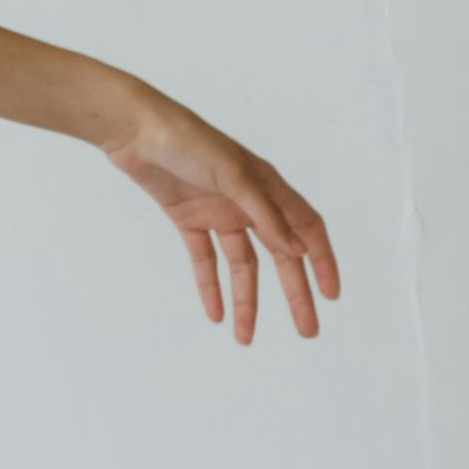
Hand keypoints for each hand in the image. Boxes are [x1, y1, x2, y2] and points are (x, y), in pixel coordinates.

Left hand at [100, 86, 340, 342]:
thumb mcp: (233, 175)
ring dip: (247, 300)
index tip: (332, 295)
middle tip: (307, 330)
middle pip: (280, 256)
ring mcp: (219, 212)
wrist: (136, 130)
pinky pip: (205, 260)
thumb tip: (297, 249)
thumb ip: (264, 212)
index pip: (307, 229)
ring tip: (246, 337)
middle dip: (294, 293)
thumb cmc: (189, 141)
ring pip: (242, 266)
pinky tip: (215, 314)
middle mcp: (249, 202)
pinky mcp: (189, 219)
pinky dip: (210, 286)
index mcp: (268, 186)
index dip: (323, 261)